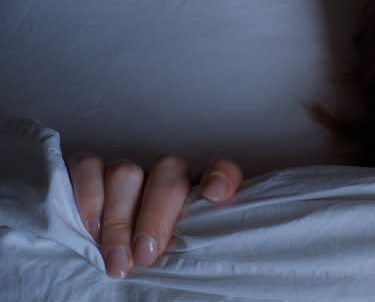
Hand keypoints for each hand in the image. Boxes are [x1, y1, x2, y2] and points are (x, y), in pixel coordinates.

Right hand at [65, 154, 242, 278]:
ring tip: (117, 260)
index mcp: (193, 194)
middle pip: (168, 171)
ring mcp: (126, 173)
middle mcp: (161, 178)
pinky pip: (88, 167)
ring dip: (119, 220)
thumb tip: (194, 272)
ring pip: (126, 173)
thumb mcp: (175, 258)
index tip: (215, 196)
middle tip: (146, 255)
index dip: (221, 176)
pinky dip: (88, 197)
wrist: (104, 258)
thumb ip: (188, 253)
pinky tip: (91, 228)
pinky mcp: (87, 171)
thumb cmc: (148, 260)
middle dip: (156, 215)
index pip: (219, 170)